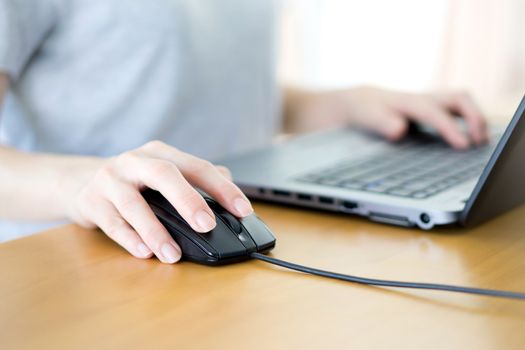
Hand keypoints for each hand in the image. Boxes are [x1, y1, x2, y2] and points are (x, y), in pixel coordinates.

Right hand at [66, 141, 252, 263]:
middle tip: (207, 226)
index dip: (222, 188)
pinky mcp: (91, 200)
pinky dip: (130, 239)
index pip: (198, 167)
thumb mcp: (164, 174)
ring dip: (156, 231)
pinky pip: (112, 222)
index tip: (243, 210)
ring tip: (172, 255)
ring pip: (134, 203)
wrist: (81, 180)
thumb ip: (196, 183)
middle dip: (188, 201)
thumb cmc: (135, 182)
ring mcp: (110, 179)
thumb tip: (230, 202)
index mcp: (161, 153)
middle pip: (165, 175)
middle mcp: (136, 161)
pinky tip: (145, 253)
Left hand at [328, 86, 487, 148]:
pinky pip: (458, 110)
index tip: (464, 145)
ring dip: (476, 119)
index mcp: (409, 102)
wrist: (362, 101)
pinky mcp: (434, 108)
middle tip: (479, 142)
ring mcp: (431, 101)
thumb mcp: (368, 117)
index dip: (451, 128)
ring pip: (463, 102)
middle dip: (475, 118)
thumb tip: (400, 129)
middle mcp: (424, 98)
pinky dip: (470, 121)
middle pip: (460, 98)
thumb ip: (383, 123)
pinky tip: (471, 139)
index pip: (435, 113)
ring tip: (481, 142)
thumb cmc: (366, 110)